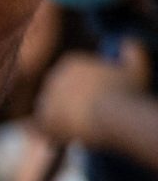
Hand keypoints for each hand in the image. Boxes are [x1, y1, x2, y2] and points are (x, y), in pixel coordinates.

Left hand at [35, 44, 149, 145]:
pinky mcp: (42, 121)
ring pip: (51, 112)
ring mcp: (44, 99)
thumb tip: (127, 41)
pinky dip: (52, 135)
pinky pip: (43, 130)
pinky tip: (66, 139)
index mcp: (70, 62)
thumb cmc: (128, 92)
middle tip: (86, 118)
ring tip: (78, 130)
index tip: (96, 102)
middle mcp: (52, 78)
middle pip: (59, 95)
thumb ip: (133, 51)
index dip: (83, 92)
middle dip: (69, 106)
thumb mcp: (138, 67)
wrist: (113, 116)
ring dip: (60, 120)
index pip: (71, 78)